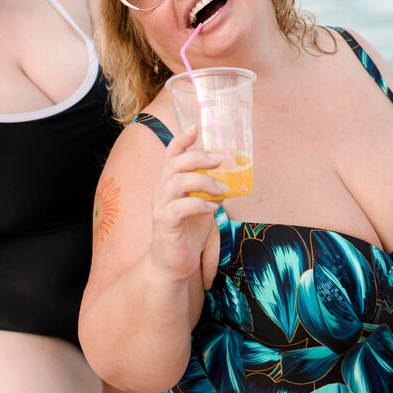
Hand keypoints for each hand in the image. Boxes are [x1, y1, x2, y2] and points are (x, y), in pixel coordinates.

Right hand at [148, 125, 225, 282]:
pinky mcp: (164, 224)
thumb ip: (211, 191)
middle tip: (219, 160)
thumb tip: (232, 178)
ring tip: (222, 189)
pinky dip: (199, 205)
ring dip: (203, 182)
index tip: (195, 128)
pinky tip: (213, 209)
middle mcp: (161, 191)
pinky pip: (179, 208)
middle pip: (174, 164)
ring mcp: (160, 207)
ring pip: (176, 182)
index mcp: (169, 183)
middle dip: (198, 158)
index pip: (171, 155)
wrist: (172, 264)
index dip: (181, 139)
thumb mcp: (203, 207)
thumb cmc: (187, 232)